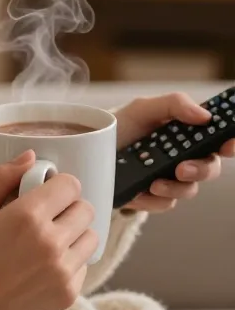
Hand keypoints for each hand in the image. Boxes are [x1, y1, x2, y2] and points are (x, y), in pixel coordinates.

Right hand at [0, 151, 97, 309]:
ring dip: (74, 234)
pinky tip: (43, 267)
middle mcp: (51, 242)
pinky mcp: (68, 294)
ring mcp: (63, 270)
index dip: (58, 186)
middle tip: (45, 218)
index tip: (44, 194)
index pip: (70, 185)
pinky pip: (84, 266)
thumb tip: (30, 157)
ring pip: (91, 236)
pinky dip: (70, 262)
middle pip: (85, 208)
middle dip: (67, 208)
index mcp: (26, 217)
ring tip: (47, 242)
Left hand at [115, 93, 234, 213]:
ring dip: (175, 188)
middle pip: (211, 168)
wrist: (90, 152)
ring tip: (155, 183)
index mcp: (188, 134)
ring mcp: (171, 179)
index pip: (218, 139)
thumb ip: (174, 105)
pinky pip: (165, 204)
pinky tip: (140, 191)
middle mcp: (185, 157)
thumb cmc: (121, 127)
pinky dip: (153, 199)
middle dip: (202, 170)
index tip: (228, 145)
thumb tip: (204, 116)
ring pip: (189, 190)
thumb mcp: (143, 108)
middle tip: (182, 168)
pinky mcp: (154, 198)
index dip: (230, 143)